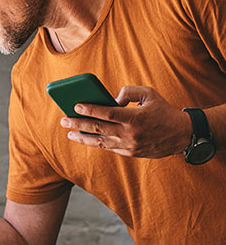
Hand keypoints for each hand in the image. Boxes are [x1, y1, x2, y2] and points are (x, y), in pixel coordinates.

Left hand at [60, 86, 191, 157]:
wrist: (181, 134)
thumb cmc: (163, 110)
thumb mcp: (149, 94)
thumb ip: (129, 91)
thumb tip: (111, 99)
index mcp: (135, 117)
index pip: (107, 113)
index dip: (90, 109)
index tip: (75, 105)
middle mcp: (130, 134)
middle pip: (98, 129)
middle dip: (78, 124)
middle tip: (64, 121)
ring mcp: (129, 146)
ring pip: (100, 142)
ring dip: (83, 138)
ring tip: (69, 133)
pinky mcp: (130, 153)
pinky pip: (109, 147)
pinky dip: (96, 142)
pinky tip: (85, 138)